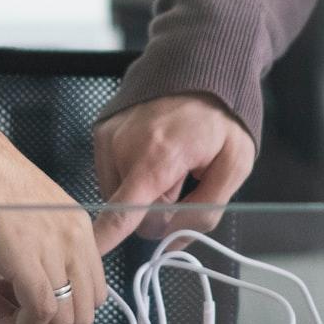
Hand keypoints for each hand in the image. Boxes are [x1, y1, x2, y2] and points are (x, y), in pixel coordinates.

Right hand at [0, 98, 104, 323]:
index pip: (92, 288)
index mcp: (75, 226)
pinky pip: (41, 312)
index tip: (22, 303)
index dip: (59, 308)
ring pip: (66, 318)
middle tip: (8, 309)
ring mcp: (55, 248)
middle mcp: (74, 237)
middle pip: (84, 310)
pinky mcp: (29, 259)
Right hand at [92, 93, 254, 252]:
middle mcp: (125, 146)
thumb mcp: (235, 165)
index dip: (106, 238)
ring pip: (122, 197)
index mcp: (159, 155)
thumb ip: (206, 211)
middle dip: (161, 208)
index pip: (124, 211)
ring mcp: (110, 138)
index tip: (88, 254)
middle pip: (135, 213)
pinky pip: (114, 176)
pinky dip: (134, 173)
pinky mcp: (102, 134)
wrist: (200, 68)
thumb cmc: (221, 117)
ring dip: (147, 190)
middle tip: (186, 177)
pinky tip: (154, 153)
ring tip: (171, 160)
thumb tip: (173, 241)